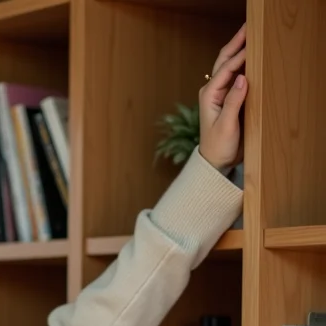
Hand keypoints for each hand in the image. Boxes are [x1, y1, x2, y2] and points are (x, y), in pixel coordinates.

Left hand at [198, 24, 247, 170]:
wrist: (215, 160)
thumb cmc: (218, 146)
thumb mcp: (226, 125)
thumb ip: (233, 102)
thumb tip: (242, 78)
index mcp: (209, 95)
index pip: (226, 69)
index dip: (240, 55)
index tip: (253, 42)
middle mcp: (212, 91)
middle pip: (224, 61)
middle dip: (236, 43)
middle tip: (249, 26)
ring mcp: (219, 93)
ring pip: (228, 65)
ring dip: (238, 49)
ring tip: (250, 33)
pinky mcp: (226, 97)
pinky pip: (234, 75)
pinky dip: (242, 62)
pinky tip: (251, 54)